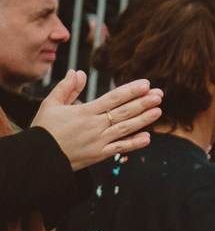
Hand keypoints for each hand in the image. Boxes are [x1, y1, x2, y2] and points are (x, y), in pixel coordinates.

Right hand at [29, 74, 160, 169]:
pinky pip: (119, 148)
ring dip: (143, 120)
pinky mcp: (98, 155)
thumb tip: (78, 72)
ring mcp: (98, 141)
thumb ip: (66, 88)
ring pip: (125, 128)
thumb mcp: (50, 105)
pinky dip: (134, 144)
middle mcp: (94, 125)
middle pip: (123, 112)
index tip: (146, 84)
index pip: (113, 98)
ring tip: (158, 111)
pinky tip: (148, 138)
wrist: (38, 158)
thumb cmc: (43, 129)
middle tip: (159, 94)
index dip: (131, 90)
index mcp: (84, 112)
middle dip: (143, 102)